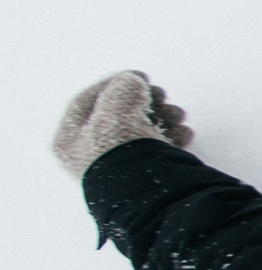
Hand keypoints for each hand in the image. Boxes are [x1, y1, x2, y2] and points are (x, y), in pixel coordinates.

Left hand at [54, 70, 192, 178]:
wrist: (147, 192)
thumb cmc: (122, 149)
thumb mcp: (118, 105)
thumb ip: (124, 86)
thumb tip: (134, 83)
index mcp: (69, 140)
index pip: (88, 100)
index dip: (115, 82)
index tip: (142, 77)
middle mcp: (89, 156)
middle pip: (118, 116)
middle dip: (145, 102)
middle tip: (163, 95)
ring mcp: (117, 168)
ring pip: (140, 132)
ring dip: (163, 117)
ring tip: (179, 115)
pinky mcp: (142, 178)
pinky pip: (155, 150)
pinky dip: (171, 137)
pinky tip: (184, 133)